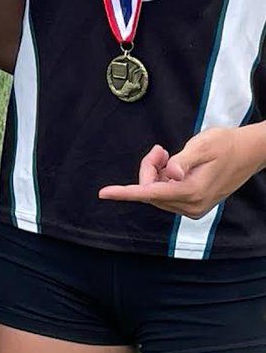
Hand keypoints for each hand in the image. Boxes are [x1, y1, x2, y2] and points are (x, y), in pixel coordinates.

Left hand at [98, 127, 262, 218]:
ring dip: (156, 173)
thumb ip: (183, 160)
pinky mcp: (193, 205)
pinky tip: (175, 166)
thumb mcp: (202, 145)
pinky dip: (163, 178)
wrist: (248, 152)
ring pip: (156, 192)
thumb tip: (171, 174)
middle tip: (161, 149)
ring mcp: (193, 208)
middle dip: (149, 168)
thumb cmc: (225, 144)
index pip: (150, 193)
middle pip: (150, 190)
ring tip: (169, 155)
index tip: (103, 193)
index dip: (124, 192)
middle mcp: (192, 206)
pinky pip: (165, 193)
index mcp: (192, 192)